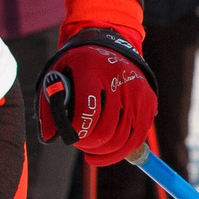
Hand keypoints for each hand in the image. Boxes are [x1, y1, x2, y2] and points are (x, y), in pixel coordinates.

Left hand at [37, 29, 156, 167]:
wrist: (109, 45)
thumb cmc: (77, 67)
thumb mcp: (57, 75)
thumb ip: (49, 106)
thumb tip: (49, 137)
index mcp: (91, 70)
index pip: (87, 110)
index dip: (76, 131)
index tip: (69, 137)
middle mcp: (118, 79)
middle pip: (105, 130)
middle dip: (89, 144)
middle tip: (80, 144)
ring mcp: (137, 91)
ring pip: (123, 139)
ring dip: (105, 153)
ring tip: (92, 151)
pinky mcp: (149, 101)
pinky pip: (138, 137)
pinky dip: (123, 151)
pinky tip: (109, 152)